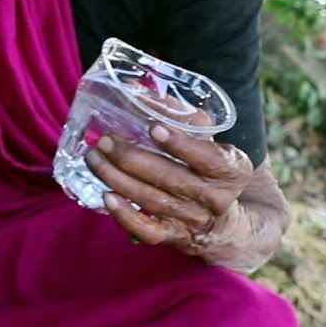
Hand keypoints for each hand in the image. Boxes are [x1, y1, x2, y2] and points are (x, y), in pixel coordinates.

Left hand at [85, 123, 253, 255]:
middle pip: (170, 177)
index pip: (208, 157)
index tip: (154, 127)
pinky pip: (147, 231)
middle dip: (132, 157)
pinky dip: (125, 215)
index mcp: (230, 169)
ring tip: (94, 158)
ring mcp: (193, 219)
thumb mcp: (208, 139)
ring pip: (152, 200)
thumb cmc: (208, 167)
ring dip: (117, 178)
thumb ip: (179, 114)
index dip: (181, 144)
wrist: (225, 223)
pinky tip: (106, 197)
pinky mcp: (173, 236)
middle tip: (105, 140)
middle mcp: (215, 197)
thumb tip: (136, 89)